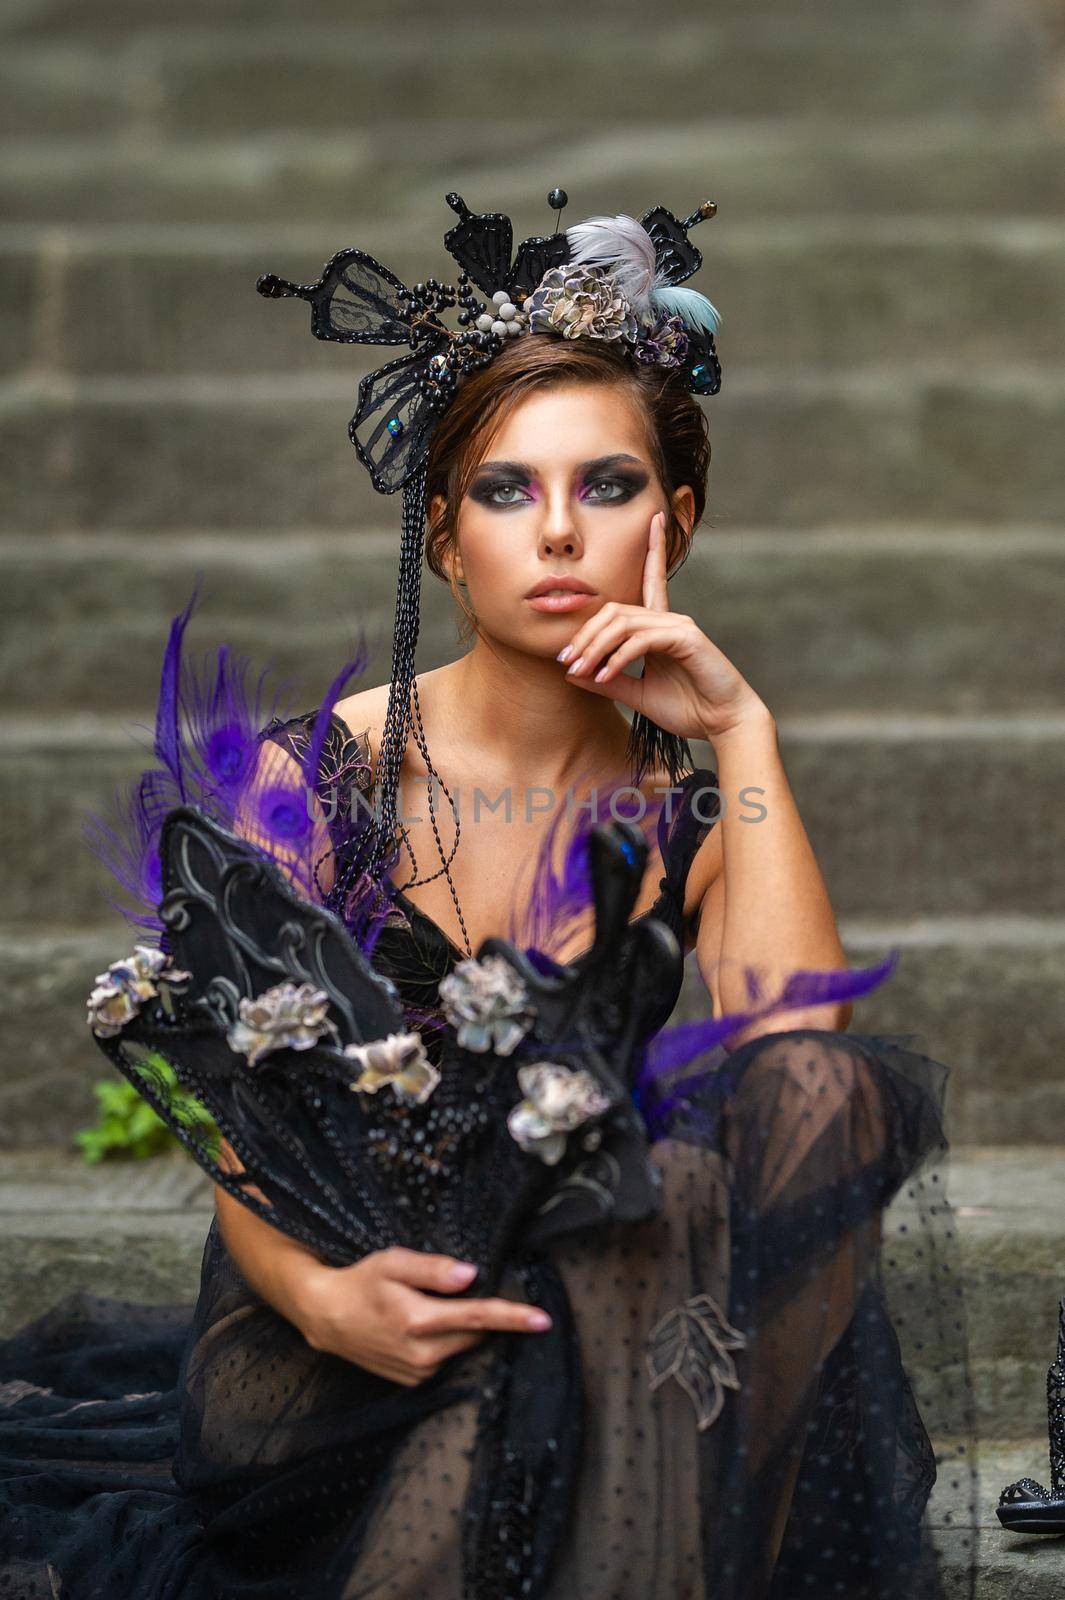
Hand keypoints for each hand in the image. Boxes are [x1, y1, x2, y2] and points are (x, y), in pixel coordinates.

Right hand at [297, 1246, 552, 1386]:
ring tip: (436, 1305)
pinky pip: (446, 1359)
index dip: (513, 1317)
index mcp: (419, 1321)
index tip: (542, 1319)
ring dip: (464, 1328)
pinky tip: (427, 1326)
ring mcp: (418, 1372)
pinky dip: (447, 1342)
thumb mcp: (393, 1262)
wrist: (327, 1317)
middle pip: (475, 1334)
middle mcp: (422, 1353)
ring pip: (462, 1347)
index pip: (479, 1318)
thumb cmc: (361, 1282)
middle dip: (487, 1316)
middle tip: (471, 1291)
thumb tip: (471, 1275)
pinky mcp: (414, 1381)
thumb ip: (433, 1269)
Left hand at [557, 510, 767, 743]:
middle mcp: (670, 620)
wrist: (723, 724)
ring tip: (580, 672)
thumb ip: (607, 681)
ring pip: (624, 623)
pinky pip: (641, 640)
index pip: (651, 580)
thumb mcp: (637, 695)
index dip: (652, 549)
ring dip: (595, 648)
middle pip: (615, 610)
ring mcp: (680, 626)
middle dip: (586, 634)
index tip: (651, 520)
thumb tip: (571, 673)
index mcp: (661, 628)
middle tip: (566, 661)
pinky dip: (618, 658)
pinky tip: (604, 676)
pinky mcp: (687, 639)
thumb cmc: (687, 709)